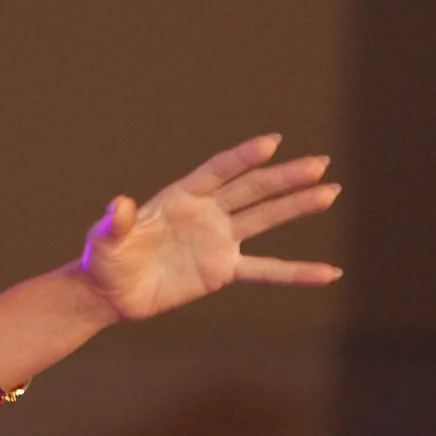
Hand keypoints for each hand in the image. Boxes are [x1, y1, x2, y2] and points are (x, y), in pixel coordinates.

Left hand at [80, 134, 341, 322]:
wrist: (111, 293)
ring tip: (330, 193)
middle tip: (321, 163)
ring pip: (264, 219)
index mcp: (179, 197)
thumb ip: (115, 223)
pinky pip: (266, 271)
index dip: (243, 157)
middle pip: (251, 190)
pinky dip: (297, 273)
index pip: (218, 171)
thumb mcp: (105, 240)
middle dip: (285, 177)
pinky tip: (328, 273)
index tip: (273, 142)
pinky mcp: (223, 271)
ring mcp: (218, 240)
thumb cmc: (105, 259)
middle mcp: (205, 213)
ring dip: (297, 207)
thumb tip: (119, 204)